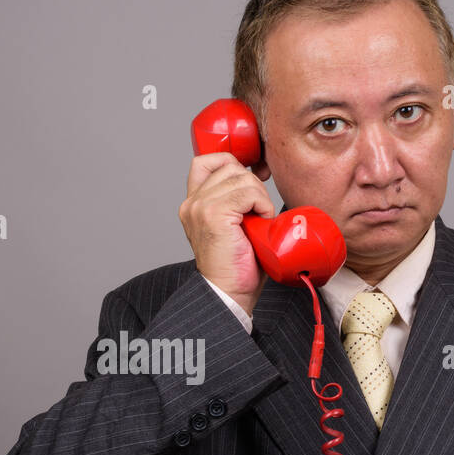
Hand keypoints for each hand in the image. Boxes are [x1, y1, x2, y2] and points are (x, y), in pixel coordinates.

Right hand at [178, 151, 273, 316]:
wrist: (229, 293)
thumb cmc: (237, 265)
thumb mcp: (234, 224)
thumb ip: (237, 198)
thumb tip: (259, 170)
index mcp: (193, 204)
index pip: (207, 161)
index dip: (234, 163)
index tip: (255, 180)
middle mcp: (192, 203)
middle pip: (230, 166)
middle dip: (253, 184)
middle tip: (259, 212)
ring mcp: (200, 207)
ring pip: (241, 177)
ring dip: (259, 197)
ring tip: (259, 220)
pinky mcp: (213, 214)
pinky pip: (247, 192)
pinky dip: (261, 204)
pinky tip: (260, 222)